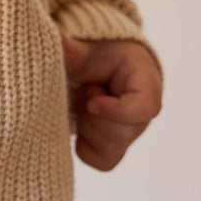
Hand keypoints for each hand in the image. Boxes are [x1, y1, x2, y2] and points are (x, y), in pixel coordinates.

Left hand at [58, 33, 162, 170]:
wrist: (101, 68)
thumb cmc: (101, 55)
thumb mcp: (89, 49)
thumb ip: (72, 49)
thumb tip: (53, 39)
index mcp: (147, 84)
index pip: (145, 108)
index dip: (116, 111)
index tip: (92, 102)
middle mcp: (144, 115)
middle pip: (121, 135)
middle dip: (93, 114)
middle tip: (88, 89)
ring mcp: (131, 135)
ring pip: (108, 149)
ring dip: (88, 125)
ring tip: (87, 101)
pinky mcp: (116, 149)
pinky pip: (99, 161)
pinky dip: (85, 144)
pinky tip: (83, 120)